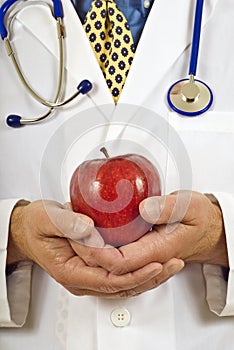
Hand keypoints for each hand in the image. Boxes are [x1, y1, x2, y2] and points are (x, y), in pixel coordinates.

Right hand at [7, 200, 164, 297]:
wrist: (28, 231)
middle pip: (122, 286)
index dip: (134, 272)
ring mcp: (89, 277)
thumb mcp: (48, 218)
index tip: (154, 261)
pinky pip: (120, 276)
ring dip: (149, 276)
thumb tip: (89, 228)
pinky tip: (154, 261)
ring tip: (171, 265)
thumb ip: (68, 223)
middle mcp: (82, 279)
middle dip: (150, 277)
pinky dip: (139, 271)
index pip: (109, 278)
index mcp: (71, 271)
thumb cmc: (36, 225)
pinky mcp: (94, 270)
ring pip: (124, 284)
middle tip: (173, 264)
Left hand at [72, 191, 227, 289]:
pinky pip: (117, 257)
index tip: (82, 235)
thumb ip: (168, 208)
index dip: (97, 253)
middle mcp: (148, 259)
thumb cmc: (201, 218)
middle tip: (70, 231)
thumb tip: (144, 209)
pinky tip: (91, 234)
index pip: (120, 262)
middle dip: (86, 252)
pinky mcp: (140, 252)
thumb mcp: (189, 206)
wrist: (208, 229)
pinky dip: (101, 249)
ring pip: (111, 265)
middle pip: (110, 268)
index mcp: (159, 250)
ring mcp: (143, 258)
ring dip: (90, 251)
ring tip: (74, 232)